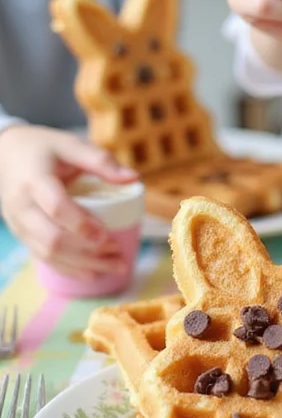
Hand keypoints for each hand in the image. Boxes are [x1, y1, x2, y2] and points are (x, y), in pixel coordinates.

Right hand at [0, 125, 138, 277]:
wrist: (5, 152)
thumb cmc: (41, 147)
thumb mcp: (69, 144)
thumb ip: (100, 160)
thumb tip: (133, 178)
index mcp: (35, 180)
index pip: (56, 208)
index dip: (82, 224)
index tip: (107, 235)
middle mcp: (22, 205)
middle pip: (52, 238)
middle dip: (88, 252)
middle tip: (118, 254)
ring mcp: (19, 223)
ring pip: (48, 253)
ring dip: (83, 265)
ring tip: (114, 267)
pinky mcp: (21, 233)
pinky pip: (43, 257)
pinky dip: (68, 268)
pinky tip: (92, 273)